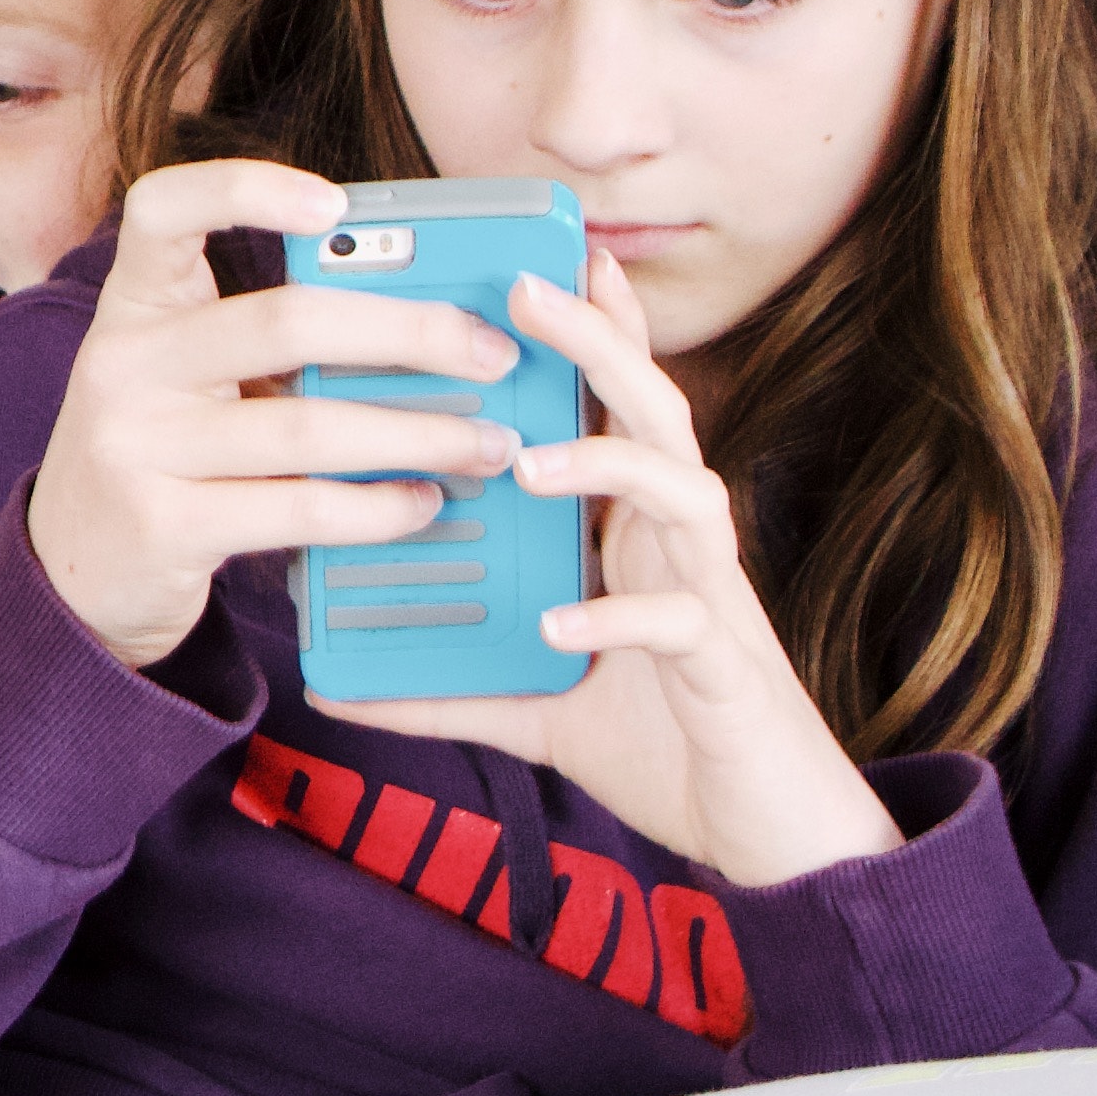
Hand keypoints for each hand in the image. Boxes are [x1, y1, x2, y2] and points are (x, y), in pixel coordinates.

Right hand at [28, 161, 529, 671]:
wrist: (69, 577)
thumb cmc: (160, 459)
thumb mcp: (182, 380)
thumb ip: (263, 340)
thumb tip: (427, 312)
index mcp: (133, 308)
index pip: (162, 208)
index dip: (245, 188)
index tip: (337, 202)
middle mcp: (122, 366)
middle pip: (285, 320)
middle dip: (412, 331)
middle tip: (492, 351)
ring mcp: (136, 448)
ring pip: (309, 425)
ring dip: (422, 434)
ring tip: (489, 443)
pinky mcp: (164, 527)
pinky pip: (299, 508)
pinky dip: (379, 508)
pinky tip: (422, 504)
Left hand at [333, 248, 896, 886]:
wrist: (766, 835)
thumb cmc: (662, 744)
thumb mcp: (528, 709)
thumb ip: (441, 687)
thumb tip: (330, 686)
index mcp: (639, 534)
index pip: (617, 412)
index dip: (592, 334)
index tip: (536, 261)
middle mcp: (682, 546)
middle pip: (655, 415)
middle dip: (600, 347)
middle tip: (529, 291)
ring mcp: (712, 598)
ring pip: (684, 493)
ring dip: (606, 466)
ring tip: (528, 461)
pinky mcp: (725, 668)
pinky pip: (679, 622)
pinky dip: (620, 614)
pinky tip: (558, 624)